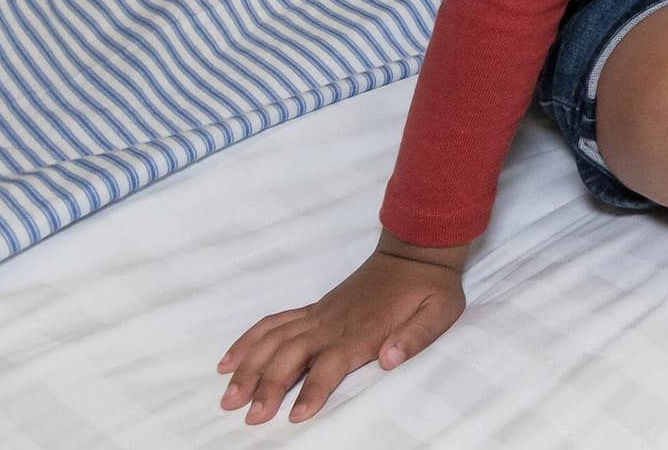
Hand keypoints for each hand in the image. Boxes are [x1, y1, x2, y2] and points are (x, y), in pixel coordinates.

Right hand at [217, 240, 467, 423]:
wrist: (416, 251)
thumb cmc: (430, 288)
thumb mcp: (439, 312)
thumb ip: (416, 337)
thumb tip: (390, 358)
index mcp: (363, 331)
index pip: (330, 365)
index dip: (313, 390)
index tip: (295, 416)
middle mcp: (333, 325)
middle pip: (291, 356)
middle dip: (268, 387)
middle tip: (250, 416)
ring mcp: (319, 315)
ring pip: (274, 341)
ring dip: (249, 368)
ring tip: (228, 398)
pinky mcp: (313, 309)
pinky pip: (274, 323)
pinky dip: (248, 341)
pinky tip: (228, 361)